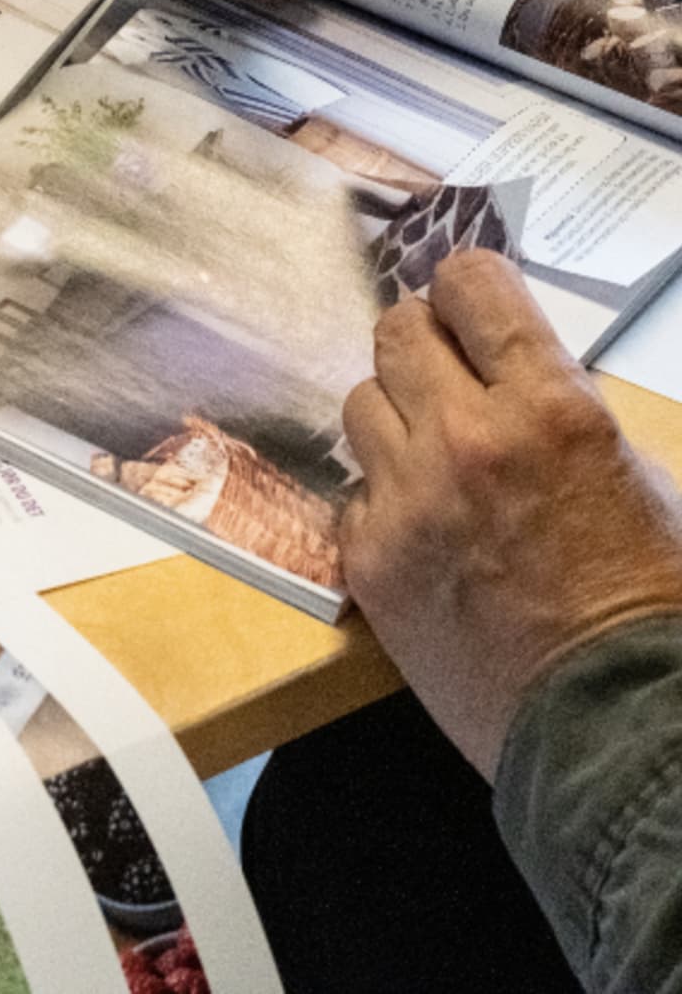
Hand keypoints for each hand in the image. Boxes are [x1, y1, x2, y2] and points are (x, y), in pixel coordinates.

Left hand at [341, 250, 681, 775]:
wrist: (615, 719)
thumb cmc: (653, 601)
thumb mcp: (639, 475)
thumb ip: (561, 410)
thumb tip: (512, 371)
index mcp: (551, 409)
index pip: (470, 286)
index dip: (467, 289)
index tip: (468, 302)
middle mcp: (466, 439)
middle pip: (395, 332)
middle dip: (422, 343)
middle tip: (447, 372)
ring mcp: (407, 499)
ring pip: (360, 403)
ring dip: (396, 417)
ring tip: (440, 457)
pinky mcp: (369, 557)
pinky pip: (353, 491)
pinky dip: (383, 498)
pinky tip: (429, 529)